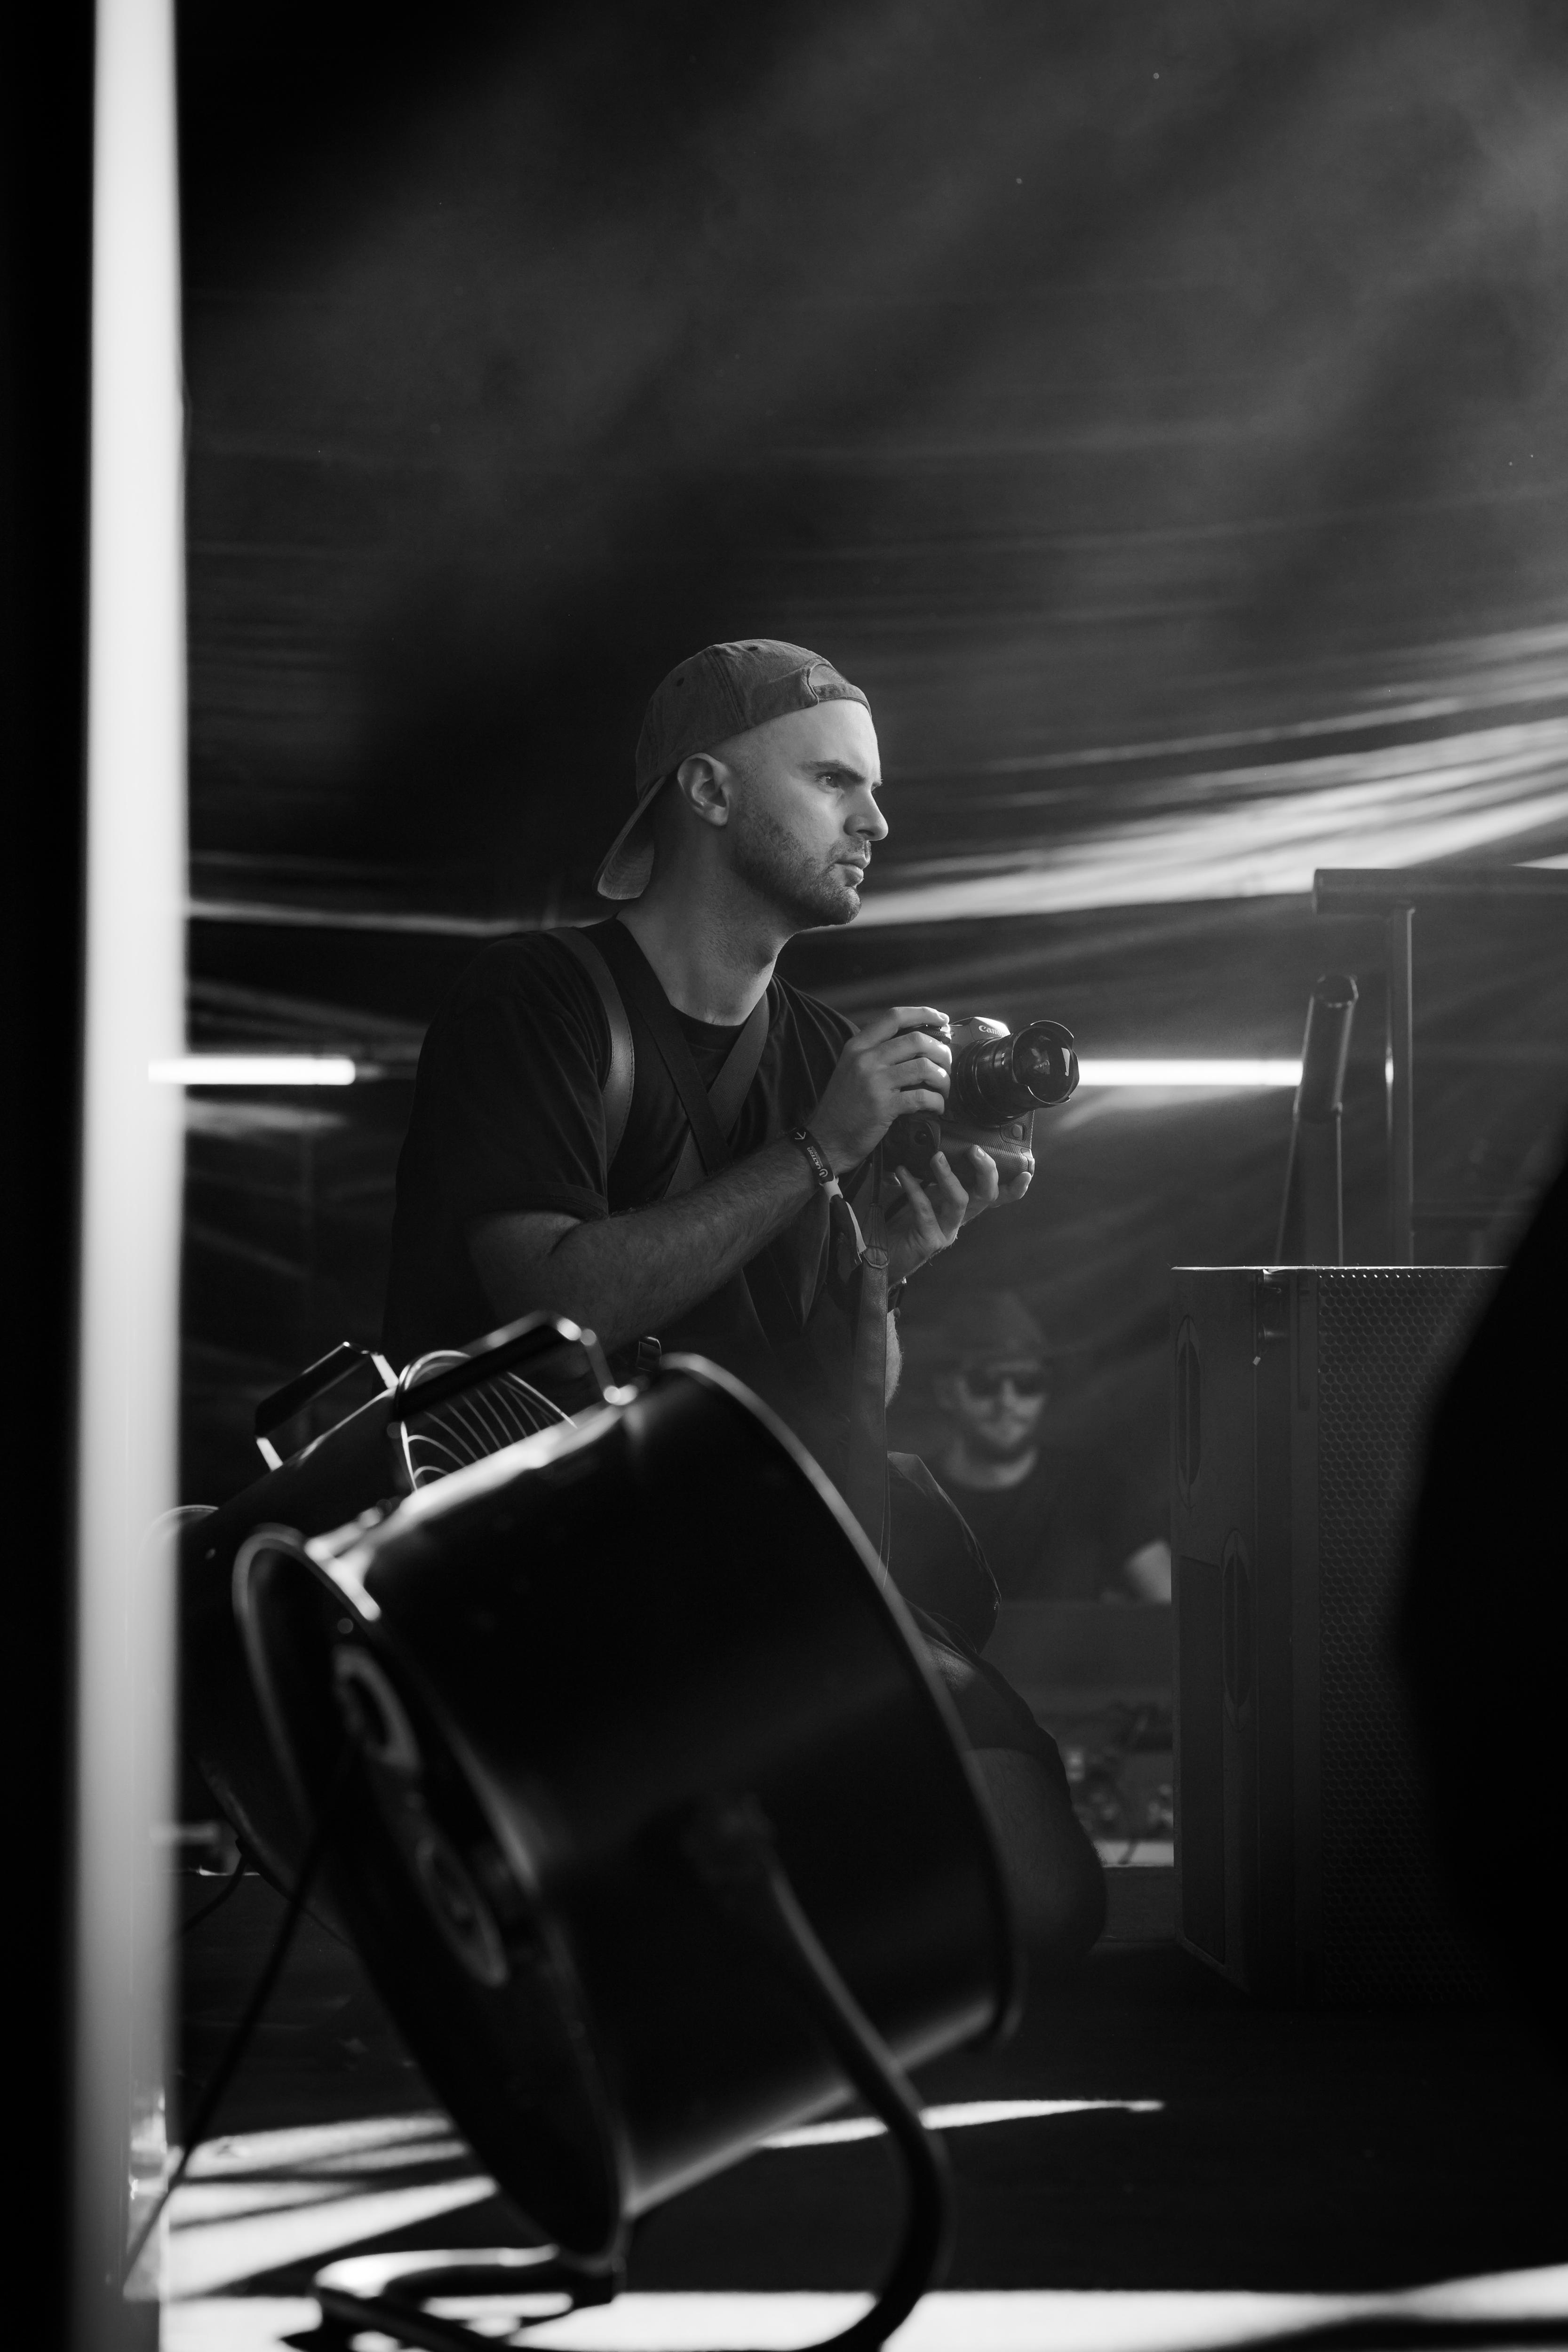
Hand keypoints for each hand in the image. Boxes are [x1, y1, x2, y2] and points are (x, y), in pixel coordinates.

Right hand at [809, 1006, 951, 1171]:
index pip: (894, 1017)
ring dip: (943, 1078)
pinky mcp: (884, 1106)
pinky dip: (937, 1102)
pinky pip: (922, 1097)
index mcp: (857, 1046)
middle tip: (947, 1063)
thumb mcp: (851, 1068)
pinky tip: (937, 1106)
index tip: (942, 1019)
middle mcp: (865, 1059)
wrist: (827, 1138)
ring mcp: (874, 1082)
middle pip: (916, 1040)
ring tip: (944, 1088)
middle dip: (941, 1051)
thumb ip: (876, 1052)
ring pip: (924, 1067)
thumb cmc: (844, 1104)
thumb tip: (917, 1042)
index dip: (923, 1013)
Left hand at [884, 1145, 1032, 1281]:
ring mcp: (946, 1231)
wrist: (882, 1258)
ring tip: (936, 1157)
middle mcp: (959, 1220)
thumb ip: (931, 1176)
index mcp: (962, 1207)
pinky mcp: (928, 1241)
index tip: (1026, 1171)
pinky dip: (914, 1188)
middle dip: (986, 1171)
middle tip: (975, 1150)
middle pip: (987, 1196)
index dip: (1014, 1187)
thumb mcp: (921, 1194)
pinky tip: (902, 1172)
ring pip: (960, 1201)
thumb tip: (933, 1142)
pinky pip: (925, 1210)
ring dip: (950, 1176)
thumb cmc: (901, 1223)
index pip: (996, 1197)